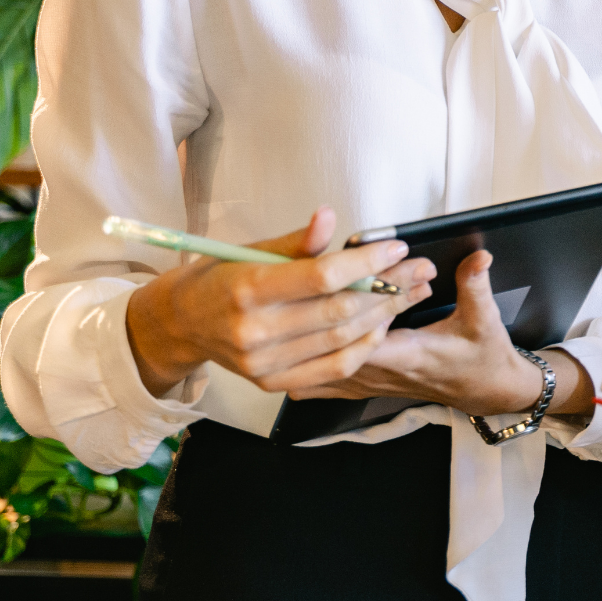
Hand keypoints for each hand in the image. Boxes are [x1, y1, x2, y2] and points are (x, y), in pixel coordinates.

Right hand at [123, 208, 430, 398]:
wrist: (182, 323)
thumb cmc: (220, 279)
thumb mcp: (250, 250)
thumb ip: (296, 241)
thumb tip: (329, 217)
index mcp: (248, 290)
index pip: (322, 276)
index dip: (366, 262)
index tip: (396, 247)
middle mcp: (255, 331)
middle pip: (340, 310)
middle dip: (388, 287)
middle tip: (419, 269)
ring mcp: (264, 363)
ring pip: (343, 339)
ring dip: (385, 314)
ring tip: (411, 292)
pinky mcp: (273, 383)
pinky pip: (334, 368)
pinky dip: (365, 345)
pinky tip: (384, 323)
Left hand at [308, 249, 593, 421]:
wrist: (483, 391)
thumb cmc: (482, 358)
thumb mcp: (484, 319)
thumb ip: (475, 285)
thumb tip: (479, 257)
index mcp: (407, 356)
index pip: (362, 330)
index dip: (345, 305)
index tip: (333, 280)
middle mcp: (381, 373)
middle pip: (332, 343)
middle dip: (316, 310)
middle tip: (303, 279)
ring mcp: (369, 383)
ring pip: (320, 364)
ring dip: (303, 339)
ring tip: (282, 310)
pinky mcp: (366, 386)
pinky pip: (322, 382)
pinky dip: (302, 365)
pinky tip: (281, 351)